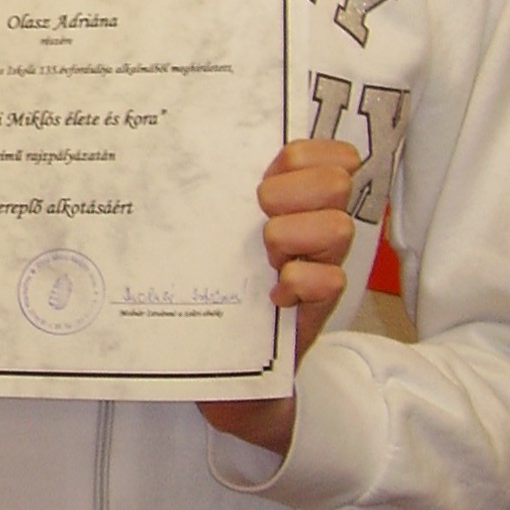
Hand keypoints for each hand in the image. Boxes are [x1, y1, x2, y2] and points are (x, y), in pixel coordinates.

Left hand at [198, 138, 358, 455]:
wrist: (230, 371)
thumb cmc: (216, 288)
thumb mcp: (215, 230)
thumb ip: (215, 191)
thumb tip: (170, 138)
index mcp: (295, 199)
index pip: (331, 154)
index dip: (303, 154)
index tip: (269, 171)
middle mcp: (317, 228)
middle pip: (337, 182)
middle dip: (292, 192)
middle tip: (258, 215)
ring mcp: (322, 266)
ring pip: (339, 227)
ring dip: (291, 235)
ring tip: (265, 255)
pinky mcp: (319, 308)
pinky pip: (328, 281)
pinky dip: (295, 284)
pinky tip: (272, 295)